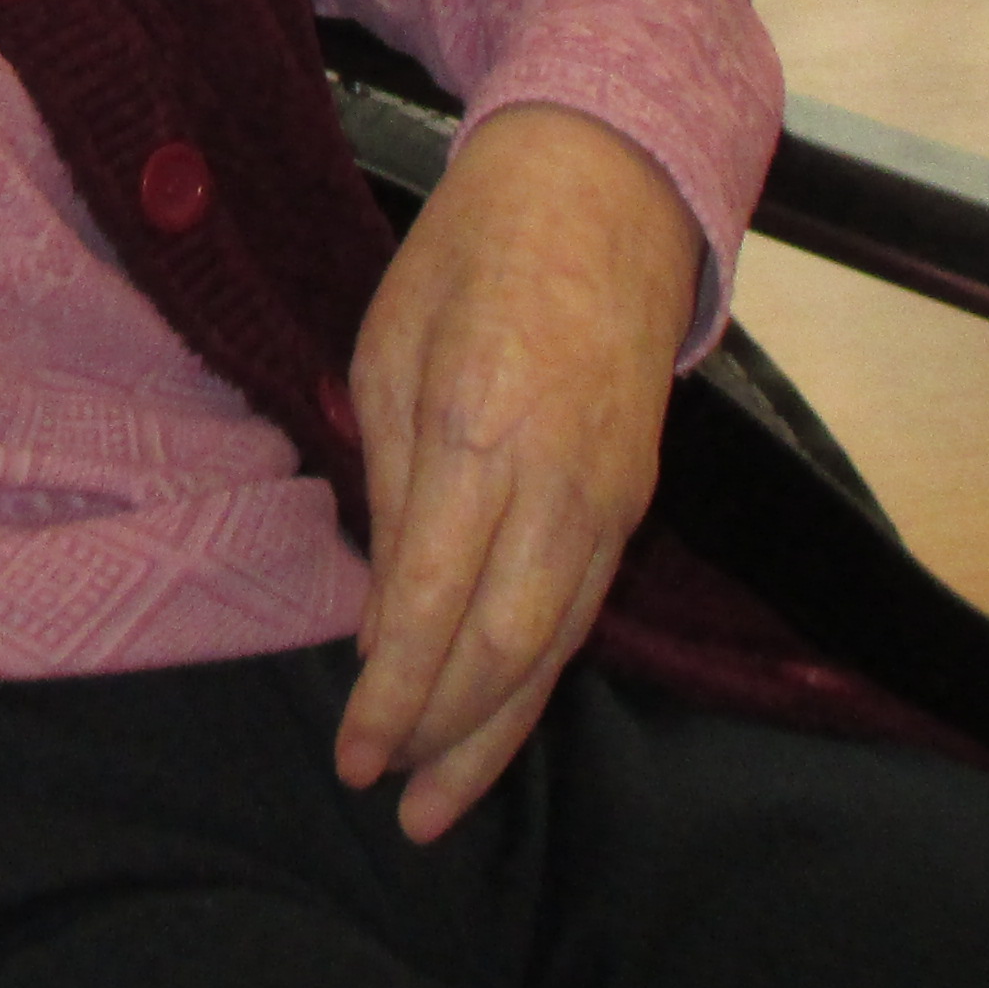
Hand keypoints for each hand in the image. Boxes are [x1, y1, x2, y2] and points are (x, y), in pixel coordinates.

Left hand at [333, 103, 705, 841]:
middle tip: (392, 799)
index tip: (353, 753)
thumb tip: (377, 605)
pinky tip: (498, 714)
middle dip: (447, 737)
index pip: (431, 602)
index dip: (392, 692)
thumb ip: (387, 478)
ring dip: (500, 733)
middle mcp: (558, 479)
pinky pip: (586, 609)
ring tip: (442, 801)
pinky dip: (540, 675)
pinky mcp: (635, 497)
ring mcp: (610, 493)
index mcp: (478, 430)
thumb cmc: (472, 252)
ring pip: (559, 647)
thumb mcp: (389, 343)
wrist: (607, 185)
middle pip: (507, 650)